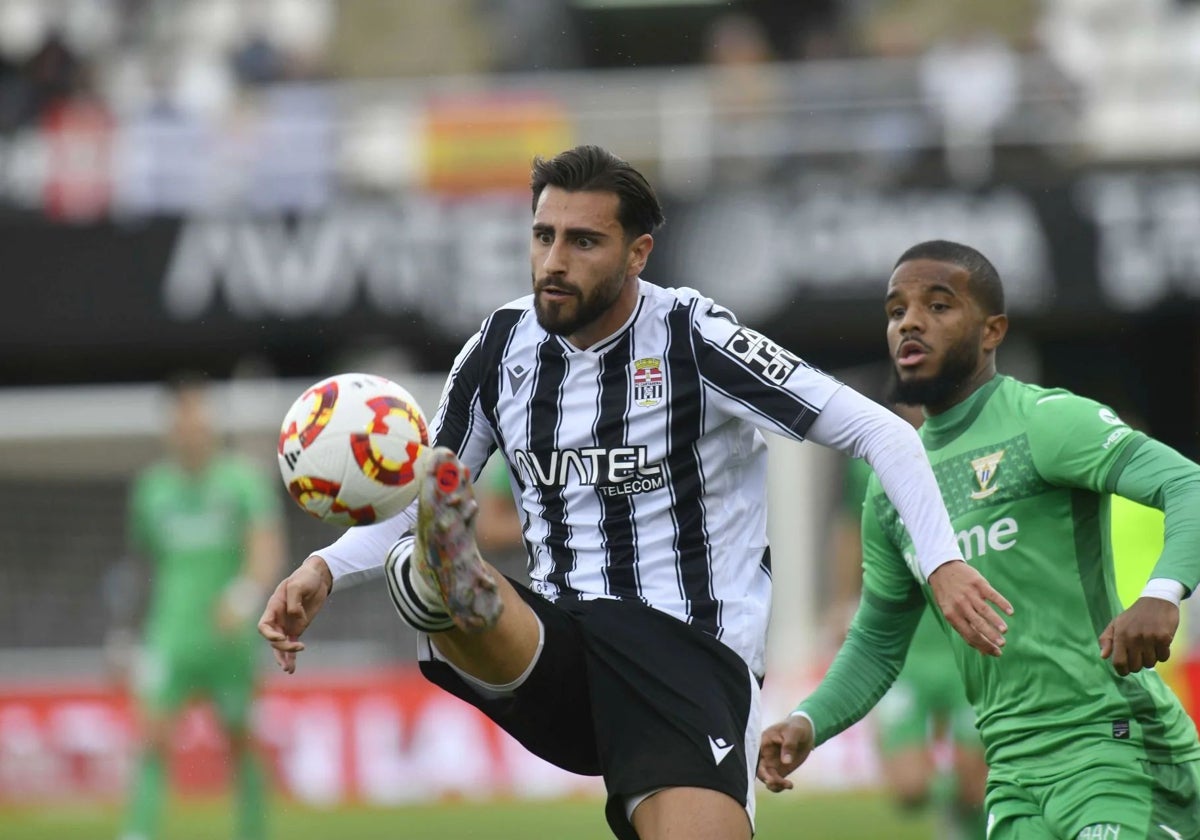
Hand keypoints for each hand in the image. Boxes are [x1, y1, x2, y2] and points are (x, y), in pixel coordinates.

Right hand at [257, 555, 332, 673]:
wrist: (317, 577)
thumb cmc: (305, 577)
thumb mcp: (298, 585)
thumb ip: (294, 602)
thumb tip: (295, 618)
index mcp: (274, 607)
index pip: (263, 626)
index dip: (269, 634)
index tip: (280, 637)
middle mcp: (278, 618)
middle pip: (273, 639)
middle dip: (282, 646)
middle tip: (297, 647)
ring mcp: (287, 624)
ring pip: (280, 646)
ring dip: (283, 657)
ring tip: (288, 670)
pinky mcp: (297, 628)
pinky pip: (291, 644)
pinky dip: (291, 655)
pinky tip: (292, 667)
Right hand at [757, 715, 814, 792]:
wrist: (805, 732)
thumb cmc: (795, 728)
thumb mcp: (793, 733)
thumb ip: (789, 746)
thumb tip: (785, 762)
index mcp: (762, 743)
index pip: (753, 756)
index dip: (756, 766)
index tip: (765, 774)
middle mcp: (763, 755)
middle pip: (759, 770)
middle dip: (766, 778)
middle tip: (776, 782)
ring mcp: (771, 764)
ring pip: (767, 778)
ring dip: (774, 785)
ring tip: (788, 785)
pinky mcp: (779, 770)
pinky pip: (775, 782)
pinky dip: (780, 786)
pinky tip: (790, 785)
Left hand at [928, 560, 1012, 656]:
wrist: (942, 568)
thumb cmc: (947, 595)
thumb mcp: (949, 612)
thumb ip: (965, 630)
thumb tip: (982, 652)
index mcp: (952, 615)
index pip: (969, 635)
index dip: (983, 645)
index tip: (996, 653)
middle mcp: (960, 605)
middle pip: (978, 624)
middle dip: (991, 636)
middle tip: (1002, 644)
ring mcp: (969, 593)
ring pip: (985, 610)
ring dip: (996, 621)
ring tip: (1005, 631)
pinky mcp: (978, 582)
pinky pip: (992, 594)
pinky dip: (1002, 603)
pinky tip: (1010, 611)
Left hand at [1099, 597, 1178, 675]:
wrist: (1157, 601)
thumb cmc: (1134, 615)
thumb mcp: (1116, 624)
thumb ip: (1107, 639)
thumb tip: (1103, 656)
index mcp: (1120, 635)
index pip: (1119, 662)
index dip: (1122, 671)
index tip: (1125, 670)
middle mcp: (1134, 637)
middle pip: (1135, 667)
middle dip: (1137, 665)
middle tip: (1139, 655)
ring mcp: (1149, 638)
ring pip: (1150, 664)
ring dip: (1150, 659)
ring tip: (1149, 647)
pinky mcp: (1164, 638)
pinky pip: (1164, 658)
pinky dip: (1162, 654)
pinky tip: (1159, 644)